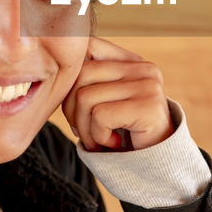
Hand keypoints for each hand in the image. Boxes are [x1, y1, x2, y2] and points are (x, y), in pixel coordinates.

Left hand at [62, 36, 174, 151]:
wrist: (158, 165)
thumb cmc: (125, 134)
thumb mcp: (107, 101)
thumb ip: (89, 82)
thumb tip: (53, 75)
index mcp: (133, 62)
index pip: (88, 47)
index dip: (70, 76)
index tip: (75, 106)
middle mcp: (144, 69)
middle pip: (80, 75)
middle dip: (71, 109)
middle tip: (83, 131)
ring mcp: (148, 86)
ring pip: (86, 97)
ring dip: (85, 128)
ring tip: (98, 140)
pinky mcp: (148, 107)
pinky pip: (100, 116)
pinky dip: (99, 136)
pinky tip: (114, 143)